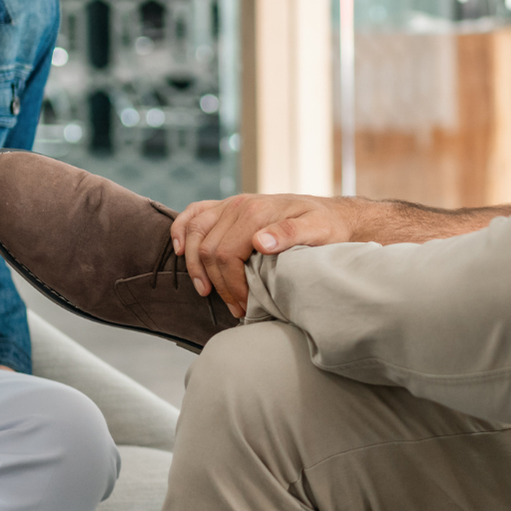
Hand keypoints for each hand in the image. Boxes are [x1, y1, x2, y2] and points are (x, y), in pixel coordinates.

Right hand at [170, 193, 370, 317]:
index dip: (230, 285)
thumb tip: (259, 242)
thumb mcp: (318, 230)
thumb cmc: (327, 226)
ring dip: (194, 265)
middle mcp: (239, 205)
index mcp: (256, 212)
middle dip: (217, 283)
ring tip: (206, 291)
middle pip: (208, 249)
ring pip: (195, 234)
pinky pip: (194, 214)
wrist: (332, 214)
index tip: (243, 305)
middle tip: (234, 307)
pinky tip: (178, 249)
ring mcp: (230, 204)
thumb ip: (290, 234)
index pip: (226, 254)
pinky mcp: (227, 207)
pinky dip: (181, 230)